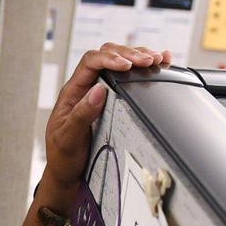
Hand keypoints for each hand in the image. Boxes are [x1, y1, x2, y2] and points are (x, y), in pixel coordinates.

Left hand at [44, 43, 171, 189]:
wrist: (68, 171)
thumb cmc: (63, 155)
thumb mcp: (69, 138)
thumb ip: (81, 115)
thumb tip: (98, 90)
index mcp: (73, 92)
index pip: (90, 63)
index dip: (109, 58)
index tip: (128, 66)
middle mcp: (86, 87)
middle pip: (107, 55)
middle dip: (129, 54)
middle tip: (150, 61)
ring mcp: (100, 92)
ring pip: (120, 62)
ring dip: (139, 57)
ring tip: (158, 59)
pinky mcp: (113, 100)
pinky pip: (129, 77)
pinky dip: (145, 68)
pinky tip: (162, 63)